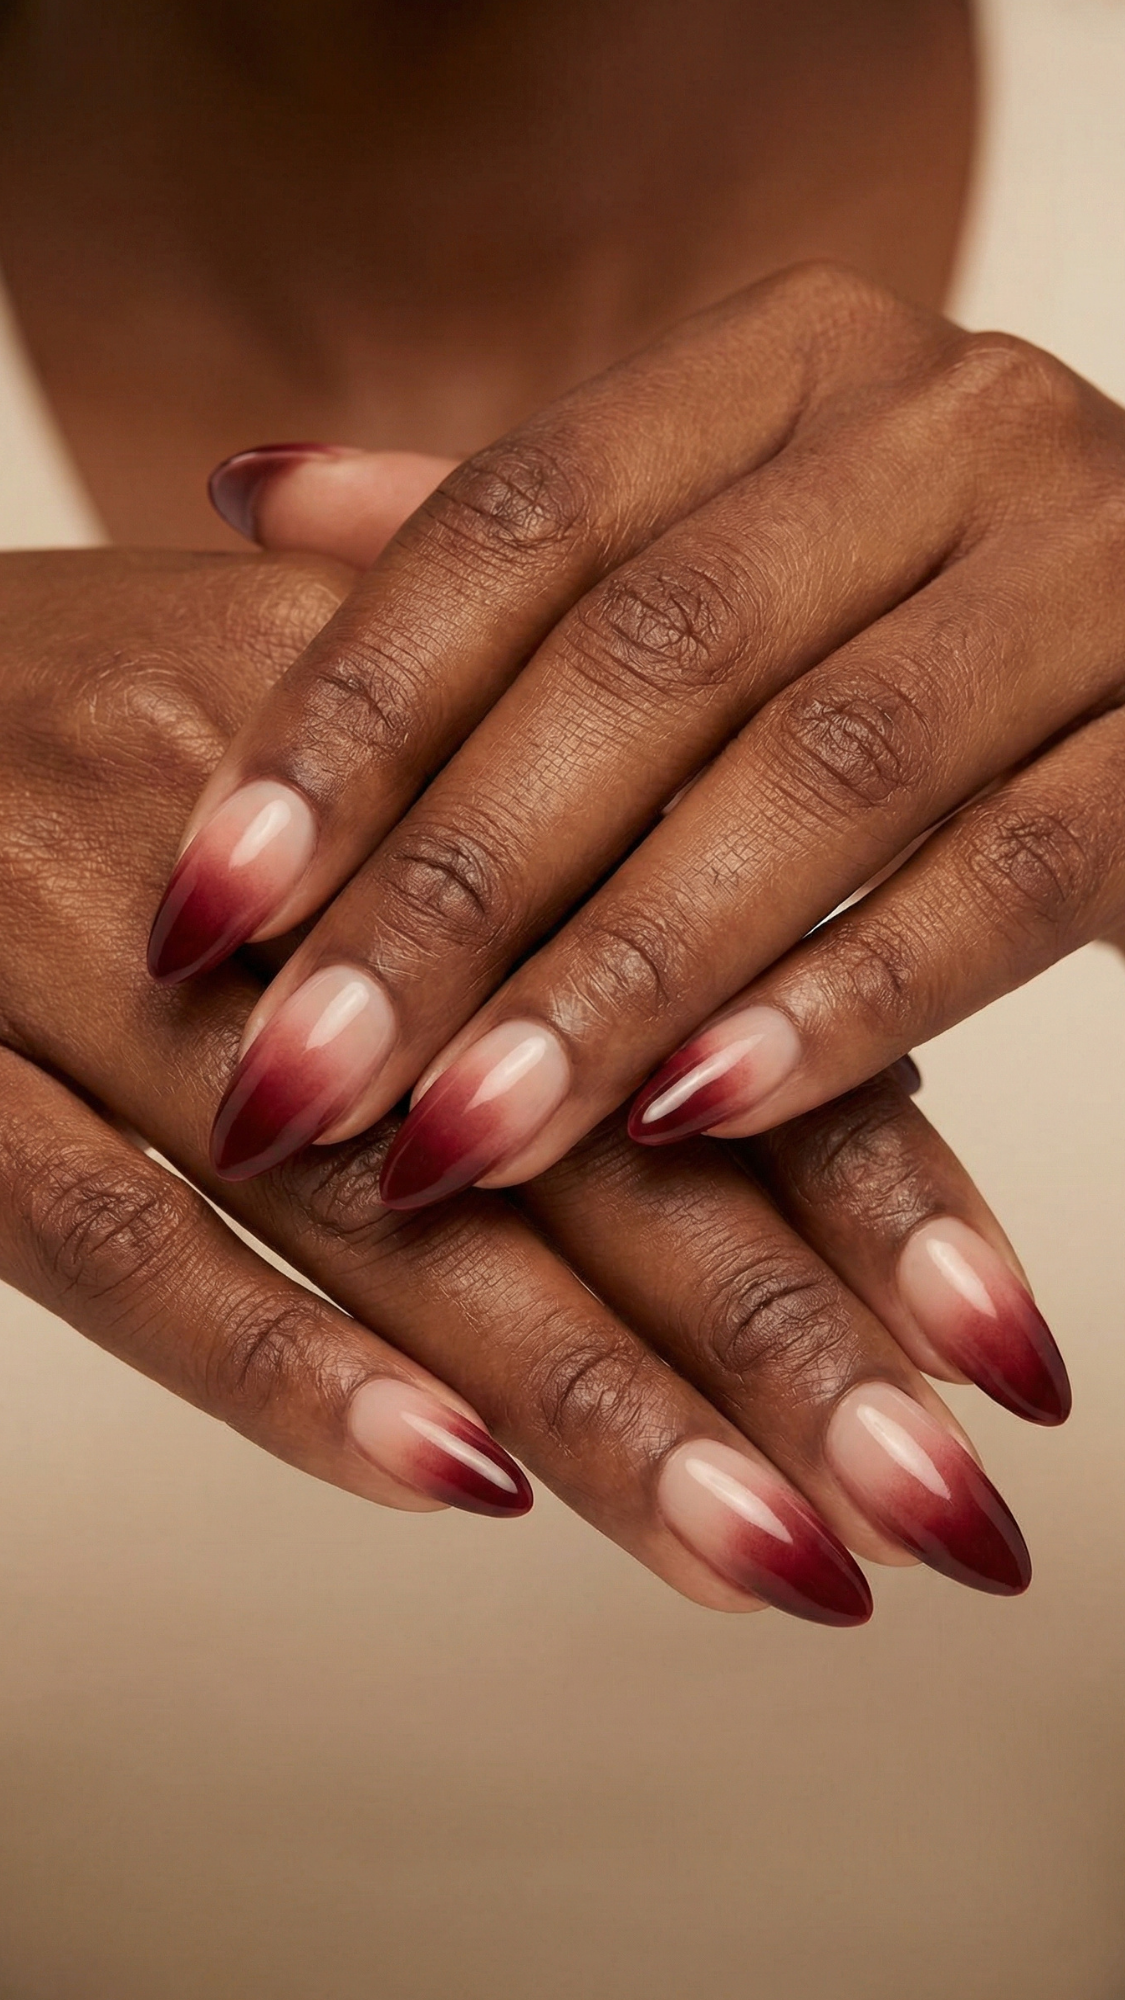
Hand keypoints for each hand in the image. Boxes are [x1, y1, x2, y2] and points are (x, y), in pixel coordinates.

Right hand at [0, 547, 1058, 1617]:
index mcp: (418, 738)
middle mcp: (288, 855)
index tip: (1005, 1351)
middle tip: (946, 1515)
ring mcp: (95, 962)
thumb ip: (554, 854)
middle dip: (779, 1338)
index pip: (690, 987)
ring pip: (379, 1214)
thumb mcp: (345, 720)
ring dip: (594, 1405)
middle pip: (575, 1123)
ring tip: (779, 1567)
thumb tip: (801, 1028)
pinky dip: (281, 1367)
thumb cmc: (109, 714)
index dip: (859, 1172)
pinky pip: (109, 1239)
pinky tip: (453, 1488)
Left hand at [167, 263, 1124, 1211]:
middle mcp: (949, 427)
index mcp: (796, 361)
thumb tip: (250, 496)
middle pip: (651, 658)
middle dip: (459, 887)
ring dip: (621, 979)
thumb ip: (524, 537)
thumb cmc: (924, 604)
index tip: (210, 901)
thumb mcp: (725, 537)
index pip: (522, 518)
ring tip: (462, 1137)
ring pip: (821, 779)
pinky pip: (1008, 882)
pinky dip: (846, 1009)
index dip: (350, 715)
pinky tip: (697, 1125)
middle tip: (304, 1073)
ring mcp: (1097, 570)